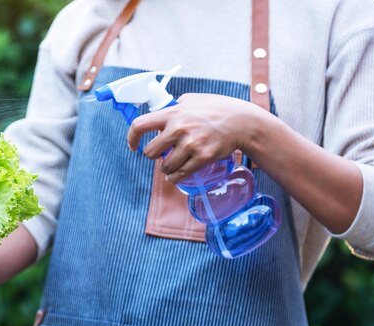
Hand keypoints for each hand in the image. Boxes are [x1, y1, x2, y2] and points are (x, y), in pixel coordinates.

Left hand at [127, 93, 264, 182]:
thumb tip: (158, 112)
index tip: (133, 146)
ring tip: (172, 164)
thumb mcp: (192, 100)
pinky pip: (180, 174)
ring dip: (166, 168)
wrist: (242, 122)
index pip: (140, 125)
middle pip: (150, 152)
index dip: (132, 137)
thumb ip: (174, 107)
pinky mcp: (203, 157)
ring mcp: (191, 144)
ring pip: (165, 166)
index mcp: (172, 113)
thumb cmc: (216, 109)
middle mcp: (179, 129)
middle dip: (153, 156)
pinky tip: (177, 174)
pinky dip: (176, 177)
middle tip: (161, 154)